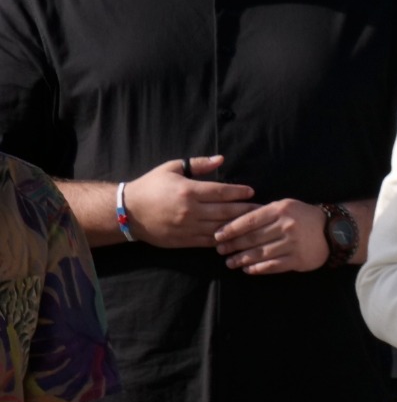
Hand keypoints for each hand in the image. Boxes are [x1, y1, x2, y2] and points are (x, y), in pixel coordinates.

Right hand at [122, 156, 257, 247]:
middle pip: (225, 211)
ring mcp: (187, 227)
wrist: (127, 212)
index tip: (251, 192)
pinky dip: (223, 239)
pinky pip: (208, 241)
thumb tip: (221, 160)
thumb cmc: (151, 185)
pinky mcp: (183, 240)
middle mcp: (190, 210)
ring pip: (219, 228)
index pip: (221, 192)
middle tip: (263, 209)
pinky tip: (235, 237)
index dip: (238, 192)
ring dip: (238, 226)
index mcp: (188, 191)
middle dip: (246, 210)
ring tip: (254, 224)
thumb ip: (198, 164)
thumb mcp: (173, 168)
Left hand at [215, 198, 328, 273]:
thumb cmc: (304, 217)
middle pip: (252, 238)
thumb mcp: (286, 206)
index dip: (231, 229)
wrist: (333, 231)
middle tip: (220, 250)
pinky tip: (248, 269)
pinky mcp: (297, 259)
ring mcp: (292, 244)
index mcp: (281, 209)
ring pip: (260, 253)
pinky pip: (272, 266)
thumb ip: (264, 213)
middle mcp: (286, 226)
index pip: (249, 220)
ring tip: (230, 262)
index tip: (218, 235)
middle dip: (233, 245)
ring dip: (241, 259)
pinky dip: (257, 268)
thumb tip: (236, 222)